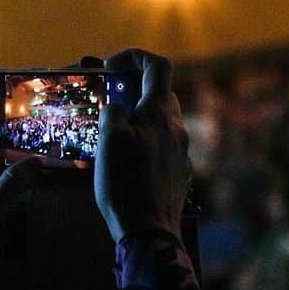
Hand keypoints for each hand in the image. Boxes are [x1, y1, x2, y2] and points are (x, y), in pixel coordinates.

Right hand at [92, 48, 191, 243]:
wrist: (149, 232)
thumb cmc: (126, 182)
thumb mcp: (108, 140)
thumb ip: (113, 113)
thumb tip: (117, 107)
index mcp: (161, 113)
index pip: (158, 66)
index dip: (135, 57)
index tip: (111, 66)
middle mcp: (177, 128)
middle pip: (160, 94)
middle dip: (133, 91)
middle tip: (108, 104)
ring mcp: (181, 152)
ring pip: (160, 123)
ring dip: (137, 120)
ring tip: (111, 137)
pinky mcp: (178, 173)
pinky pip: (161, 147)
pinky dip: (143, 143)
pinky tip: (125, 164)